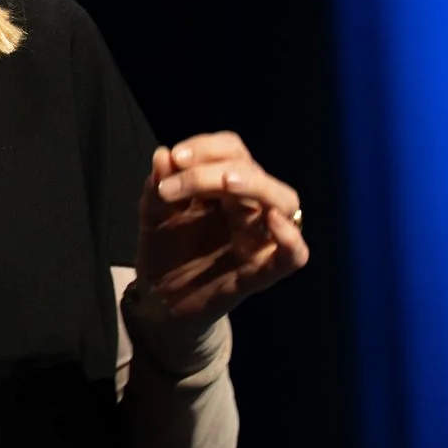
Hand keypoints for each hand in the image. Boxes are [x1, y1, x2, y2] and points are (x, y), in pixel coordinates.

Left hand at [134, 131, 309, 329]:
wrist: (158, 301)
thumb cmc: (164, 251)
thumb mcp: (154, 215)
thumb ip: (158, 187)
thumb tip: (163, 155)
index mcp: (226, 188)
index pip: (232, 151)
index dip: (207, 147)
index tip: (175, 157)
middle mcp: (249, 207)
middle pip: (254, 172)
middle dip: (218, 166)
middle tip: (183, 171)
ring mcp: (259, 239)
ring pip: (284, 202)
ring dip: (256, 186)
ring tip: (226, 182)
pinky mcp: (261, 272)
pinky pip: (293, 256)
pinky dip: (291, 239)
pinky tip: (273, 222)